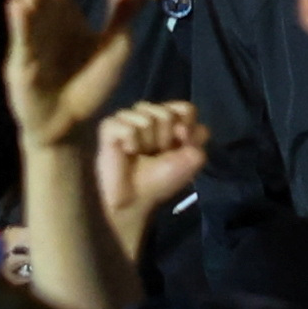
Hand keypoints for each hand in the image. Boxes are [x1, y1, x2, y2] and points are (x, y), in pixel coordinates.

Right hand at [5, 0, 139, 152]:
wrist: (73, 123)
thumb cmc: (90, 82)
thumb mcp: (113, 43)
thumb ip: (122, 11)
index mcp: (62, 17)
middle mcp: (43, 26)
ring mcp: (31, 45)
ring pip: (29, 15)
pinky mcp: (24, 67)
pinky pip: (22, 43)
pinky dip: (20, 25)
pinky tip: (16, 7)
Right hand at [95, 102, 208, 253]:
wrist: (134, 200)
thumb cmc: (160, 180)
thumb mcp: (191, 160)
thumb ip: (198, 136)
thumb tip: (182, 125)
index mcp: (169, 119)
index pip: (185, 108)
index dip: (187, 128)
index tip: (181, 145)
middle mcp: (148, 114)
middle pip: (166, 113)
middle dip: (165, 138)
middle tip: (156, 154)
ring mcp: (127, 118)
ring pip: (146, 117)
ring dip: (148, 142)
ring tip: (141, 154)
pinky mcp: (109, 126)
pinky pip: (128, 128)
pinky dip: (131, 144)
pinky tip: (127, 153)